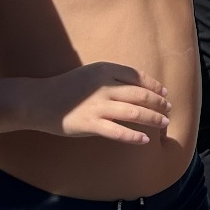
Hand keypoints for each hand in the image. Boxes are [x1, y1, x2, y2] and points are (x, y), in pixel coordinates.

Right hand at [29, 63, 169, 143]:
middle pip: (140, 94)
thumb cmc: (66, 87)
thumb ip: (110, 78)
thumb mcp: (90, 74)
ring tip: (164, 123)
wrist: (40, 101)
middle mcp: (103, 86)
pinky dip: (134, 136)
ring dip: (152, 118)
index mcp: (104, 70)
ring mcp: (97, 106)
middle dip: (158, 102)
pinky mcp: (90, 124)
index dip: (154, 85)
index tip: (164, 92)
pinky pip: (118, 132)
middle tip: (168, 109)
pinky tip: (145, 140)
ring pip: (133, 112)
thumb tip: (136, 87)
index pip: (137, 76)